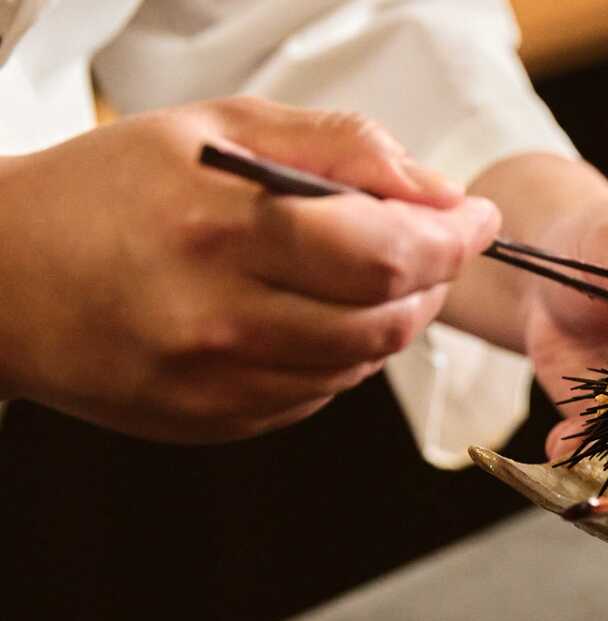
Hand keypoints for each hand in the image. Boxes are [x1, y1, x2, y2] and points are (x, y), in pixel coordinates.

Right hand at [0, 97, 499, 441]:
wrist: (3, 275)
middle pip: (385, 320)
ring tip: (370, 273)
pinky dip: (342, 355)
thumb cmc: (115, 187)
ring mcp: (212, 382)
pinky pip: (317, 396)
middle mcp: (217, 317)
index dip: (452, 239)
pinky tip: (315, 315)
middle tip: (431, 244)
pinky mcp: (210, 422)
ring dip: (392, 318)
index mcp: (221, 228)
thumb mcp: (222, 129)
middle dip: (433, 280)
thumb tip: (440, 193)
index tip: (477, 219)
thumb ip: (342, 148)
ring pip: (359, 365)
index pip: (385, 252)